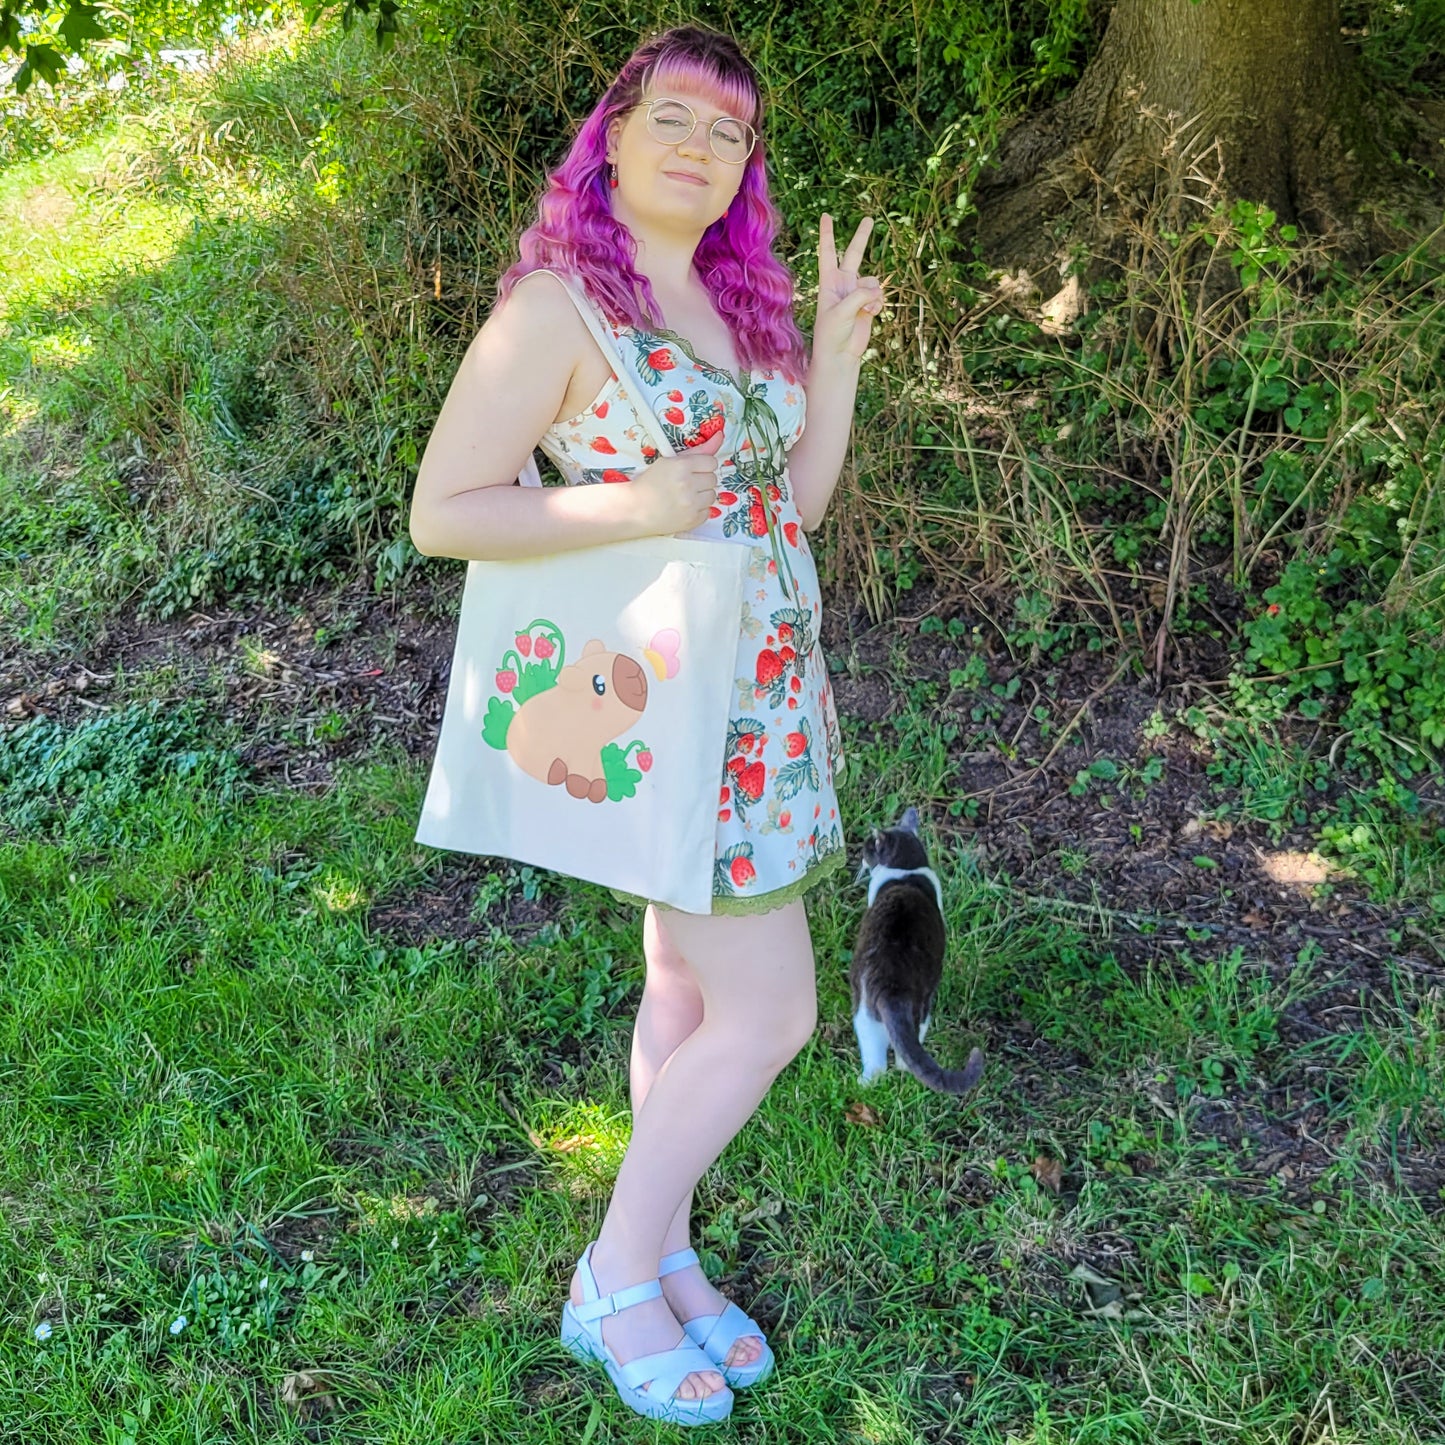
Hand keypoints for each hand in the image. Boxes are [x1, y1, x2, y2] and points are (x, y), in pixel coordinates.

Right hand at [628, 428, 725, 534]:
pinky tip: (684, 507)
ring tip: (685, 496)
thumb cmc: (650, 483)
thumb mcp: (670, 461)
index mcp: (681, 466)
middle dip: (702, 480)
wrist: (635, 509)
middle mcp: (688, 485)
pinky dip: (698, 510)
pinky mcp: (692, 520)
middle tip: (685, 483)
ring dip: (702, 495)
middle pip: (713, 478)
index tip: (692, 470)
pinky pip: (708, 511)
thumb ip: (698, 450)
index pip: (711, 462)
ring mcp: (691, 505)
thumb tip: (720, 436)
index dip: (702, 465)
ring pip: (712, 495)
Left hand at [814, 214, 882, 365]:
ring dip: (873, 293)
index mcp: (829, 282)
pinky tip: (872, 313)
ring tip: (866, 308)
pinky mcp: (868, 304)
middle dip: (862, 237)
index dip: (827, 234)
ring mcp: (856, 293)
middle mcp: (843, 284)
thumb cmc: (831, 334)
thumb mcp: (841, 311)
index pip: (828, 253)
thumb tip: (876, 290)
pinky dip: (878, 303)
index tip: (826, 216)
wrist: (840, 355)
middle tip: (869, 218)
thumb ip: (859, 295)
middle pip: (854, 254)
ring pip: (872, 280)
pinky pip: (879, 295)